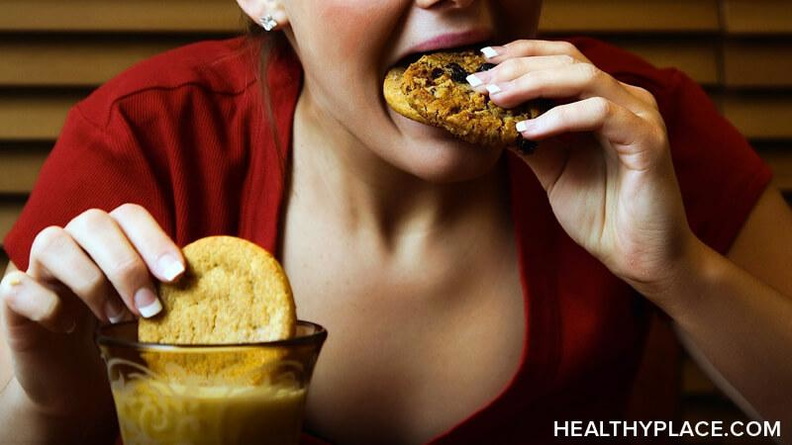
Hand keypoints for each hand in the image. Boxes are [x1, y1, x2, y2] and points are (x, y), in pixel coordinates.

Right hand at [0, 204, 183, 419]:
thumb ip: (169, 290)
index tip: (178, 276)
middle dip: (126, 265)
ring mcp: (40, 267)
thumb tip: (207, 283)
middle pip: (93, 222)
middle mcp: (75, 242)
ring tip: (113, 319)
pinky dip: (47, 305)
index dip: (155, 240)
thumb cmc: (122, 335)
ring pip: (53, 242)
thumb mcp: (152, 310)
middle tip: (148, 310)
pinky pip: (17, 286)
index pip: (130, 216)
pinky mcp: (12, 299)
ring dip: (90, 281)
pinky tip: (69, 328)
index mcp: (113, 237)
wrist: (78, 379)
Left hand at [471, 40, 694, 291]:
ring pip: (584, 78)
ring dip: (534, 84)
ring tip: (498, 99)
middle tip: (480, 81)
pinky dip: (560, 118)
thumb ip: (530, 141)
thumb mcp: (553, 172)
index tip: (480, 65)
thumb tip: (490, 117)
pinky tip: (528, 130)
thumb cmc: (601, 215)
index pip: (561, 60)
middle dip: (518, 67)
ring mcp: (639, 117)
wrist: (638, 258)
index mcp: (604, 102)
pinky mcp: (647, 141)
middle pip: (569, 60)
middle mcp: (624, 100)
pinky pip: (600, 114)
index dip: (520, 56)